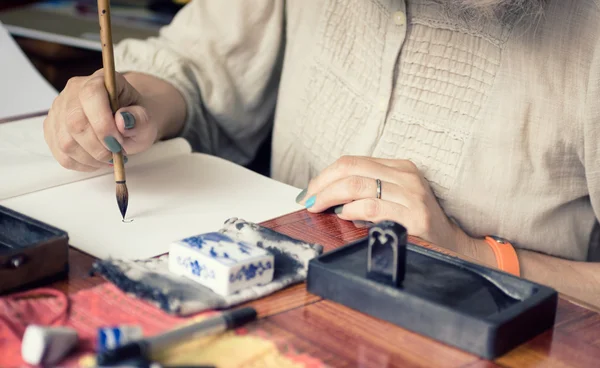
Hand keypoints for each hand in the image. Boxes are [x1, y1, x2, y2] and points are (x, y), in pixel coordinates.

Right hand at [44, 69, 157, 171]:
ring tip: (110, 158)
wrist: (126, 122)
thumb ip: (140, 119)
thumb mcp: (147, 120)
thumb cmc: (135, 119)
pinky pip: (61, 155)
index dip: (103, 124)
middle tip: (117, 154)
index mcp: (99, 80)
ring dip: (92, 159)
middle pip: (75, 123)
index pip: (91, 96)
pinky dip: (82, 164)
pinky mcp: (52, 129)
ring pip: (66, 142)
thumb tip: (123, 120)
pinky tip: (97, 160)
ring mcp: (58, 110)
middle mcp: (73, 91)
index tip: (118, 143)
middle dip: (99, 147)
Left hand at [296, 156, 470, 250]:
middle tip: (308, 201)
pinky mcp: (415, 216)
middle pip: (350, 170)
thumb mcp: (394, 197)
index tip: (309, 190)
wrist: (453, 243)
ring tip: (320, 208)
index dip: (325, 175)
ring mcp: (412, 195)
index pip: (352, 162)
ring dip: (331, 197)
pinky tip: (344, 216)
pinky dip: (352, 210)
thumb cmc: (417, 221)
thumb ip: (366, 191)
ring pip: (357, 186)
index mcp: (399, 167)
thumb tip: (325, 195)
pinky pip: (373, 207)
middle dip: (322, 185)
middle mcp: (406, 177)